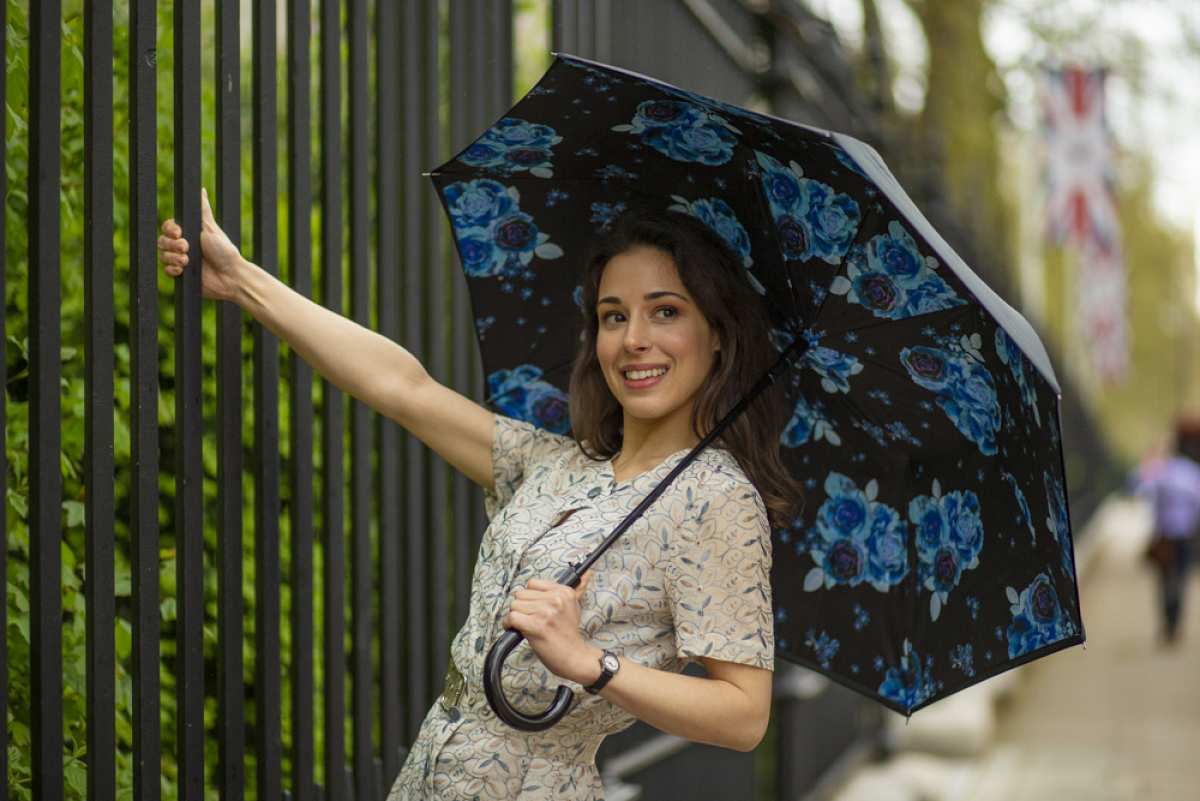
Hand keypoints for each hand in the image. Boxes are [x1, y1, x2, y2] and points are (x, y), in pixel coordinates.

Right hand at [159, 187, 247, 302]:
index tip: (179, 232)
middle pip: (162, 241)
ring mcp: (181, 260)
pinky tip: (183, 269)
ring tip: (187, 260)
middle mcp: (183, 246)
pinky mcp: (182, 275)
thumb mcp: (211, 227)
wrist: (231, 276)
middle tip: (186, 247)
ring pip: (163, 255)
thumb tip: (200, 189)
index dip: (170, 230)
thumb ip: (203, 210)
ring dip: (173, 257)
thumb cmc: (224, 250)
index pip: (168, 227)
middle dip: (172, 244)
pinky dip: (173, 269)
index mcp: (189, 233)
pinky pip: (167, 270)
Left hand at [502, 570, 598, 684]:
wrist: (575, 657)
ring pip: (514, 605)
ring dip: (516, 617)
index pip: (532, 584)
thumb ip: (578, 588)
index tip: (534, 607)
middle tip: (531, 619)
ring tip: (526, 625)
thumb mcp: (575, 607)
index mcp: (564, 592)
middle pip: (521, 594)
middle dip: (522, 607)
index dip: (530, 597)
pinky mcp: (536, 626)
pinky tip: (518, 630)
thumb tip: (587, 573)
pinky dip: (509, 625)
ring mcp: (546, 612)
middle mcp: (556, 599)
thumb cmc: (570, 635)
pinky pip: (512, 618)